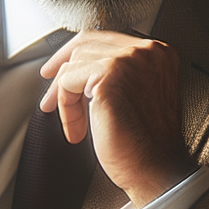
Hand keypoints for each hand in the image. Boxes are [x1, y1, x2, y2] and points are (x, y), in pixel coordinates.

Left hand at [40, 29, 193, 205]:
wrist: (156, 170)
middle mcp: (148, 51)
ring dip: (66, 97)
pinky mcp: (109, 75)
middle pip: (88, 44)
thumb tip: (77, 66)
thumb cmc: (147, 144)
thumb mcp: (137, 95)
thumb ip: (120, 74)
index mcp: (159, 53)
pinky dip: (66, 107)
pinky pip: (68, 81)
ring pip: (75, 63)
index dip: (78, 53)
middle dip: (63, 70)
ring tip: (74, 125)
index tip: (60, 69)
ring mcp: (130, 60)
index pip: (108, 38)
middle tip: (50, 94)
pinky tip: (76, 129)